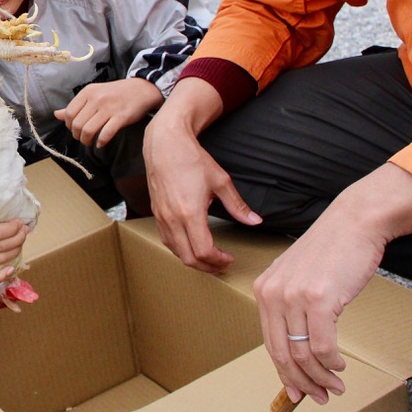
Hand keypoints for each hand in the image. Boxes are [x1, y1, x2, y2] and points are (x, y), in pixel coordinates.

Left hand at [54, 78, 162, 147]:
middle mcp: (96, 99)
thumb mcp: (94, 94)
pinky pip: (106, 133)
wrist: (142, 89)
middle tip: (83, 138)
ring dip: (86, 141)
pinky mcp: (121, 117)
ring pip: (88, 130)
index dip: (69, 126)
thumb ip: (76, 105)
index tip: (75, 129)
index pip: (69, 114)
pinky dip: (101, 142)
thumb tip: (57, 115)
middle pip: (77, 124)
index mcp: (88, 92)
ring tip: (90, 142)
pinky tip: (101, 143)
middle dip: (77, 136)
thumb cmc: (116, 93)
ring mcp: (109, 108)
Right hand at [144, 80, 259, 272]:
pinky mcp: (156, 213)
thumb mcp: (220, 181)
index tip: (229, 258)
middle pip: (188, 258)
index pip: (204, 251)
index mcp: (190, 213)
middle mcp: (173, 219)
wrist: (165, 144)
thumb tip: (255, 221)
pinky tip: (191, 243)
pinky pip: (166, 239)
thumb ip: (238, 205)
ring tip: (208, 257)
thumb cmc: (191, 159)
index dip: (218, 260)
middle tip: (221, 264)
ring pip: (175, 251)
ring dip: (192, 259)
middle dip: (207, 266)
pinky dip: (180, 248)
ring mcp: (162, 217)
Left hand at [253, 164, 411, 403]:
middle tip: (318, 397)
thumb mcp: (299, 277)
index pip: (270, 343)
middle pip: (282, 354)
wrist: (354, 223)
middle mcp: (273, 294)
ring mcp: (293, 296)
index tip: (298, 391)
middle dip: (301, 382)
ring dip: (320, 377)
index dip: (285, 373)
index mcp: (264, 290)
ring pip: (303, 354)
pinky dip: (332, 363)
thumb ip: (293, 309)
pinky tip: (340, 367)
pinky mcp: (318, 298)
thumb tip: (300, 351)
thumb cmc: (332, 251)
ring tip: (334, 387)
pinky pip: (322, 345)